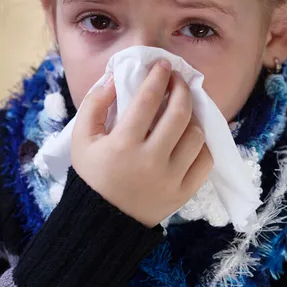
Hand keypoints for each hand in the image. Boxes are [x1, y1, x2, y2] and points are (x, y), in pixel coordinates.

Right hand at [71, 60, 213, 227]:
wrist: (104, 221)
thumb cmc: (92, 175)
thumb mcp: (82, 138)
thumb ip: (95, 103)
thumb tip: (115, 77)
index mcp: (123, 144)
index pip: (148, 99)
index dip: (159, 76)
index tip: (163, 64)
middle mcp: (151, 160)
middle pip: (179, 113)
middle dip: (181, 88)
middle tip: (177, 80)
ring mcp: (171, 178)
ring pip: (196, 135)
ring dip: (192, 115)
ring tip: (183, 108)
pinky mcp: (184, 192)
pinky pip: (205, 160)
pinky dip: (202, 143)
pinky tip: (190, 135)